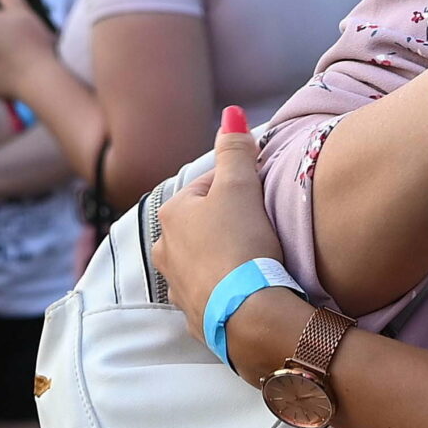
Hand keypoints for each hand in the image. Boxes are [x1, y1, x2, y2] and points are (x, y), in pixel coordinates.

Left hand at [151, 107, 284, 334]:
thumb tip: (231, 112)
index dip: (241, 186)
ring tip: (257, 259)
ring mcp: (177, 285)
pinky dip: (227, 286)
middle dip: (229, 222)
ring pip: (204, 258)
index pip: (209, 185)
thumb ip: (235, 150)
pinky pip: (212, 291)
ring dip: (225, 255)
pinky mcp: (196, 314)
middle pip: (203, 223)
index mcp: (171, 214)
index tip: (263, 197)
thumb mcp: (240, 187)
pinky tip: (248, 287)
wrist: (248, 312)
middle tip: (263, 227)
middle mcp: (164, 249)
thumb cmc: (241, 243)